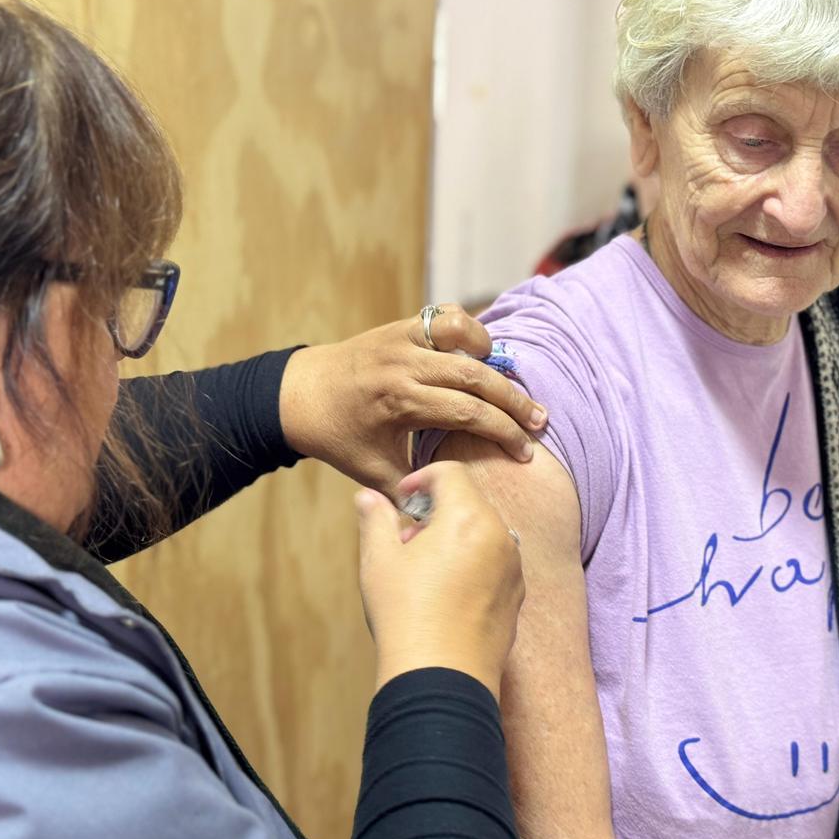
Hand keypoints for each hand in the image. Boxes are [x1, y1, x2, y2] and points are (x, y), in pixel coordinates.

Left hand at [280, 305, 546, 495]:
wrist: (299, 395)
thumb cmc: (338, 438)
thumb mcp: (372, 473)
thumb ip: (411, 494)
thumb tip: (445, 522)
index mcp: (399, 402)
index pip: (468, 413)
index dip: (503, 433)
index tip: (524, 453)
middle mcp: (403, 365)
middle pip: (476, 377)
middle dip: (514, 401)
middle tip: (540, 421)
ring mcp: (402, 339)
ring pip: (464, 337)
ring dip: (494, 360)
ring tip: (514, 384)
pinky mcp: (400, 326)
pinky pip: (444, 317)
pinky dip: (468, 329)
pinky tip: (481, 354)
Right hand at [354, 462, 524, 698]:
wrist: (441, 680)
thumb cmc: (406, 616)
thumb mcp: (379, 561)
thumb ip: (376, 519)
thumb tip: (368, 497)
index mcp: (468, 518)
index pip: (451, 473)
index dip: (422, 478)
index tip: (401, 500)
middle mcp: (500, 537)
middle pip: (470, 502)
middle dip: (436, 510)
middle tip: (405, 539)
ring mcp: (513, 569)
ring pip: (484, 533)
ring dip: (454, 537)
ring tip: (422, 569)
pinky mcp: (516, 598)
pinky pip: (495, 564)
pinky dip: (472, 563)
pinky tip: (445, 593)